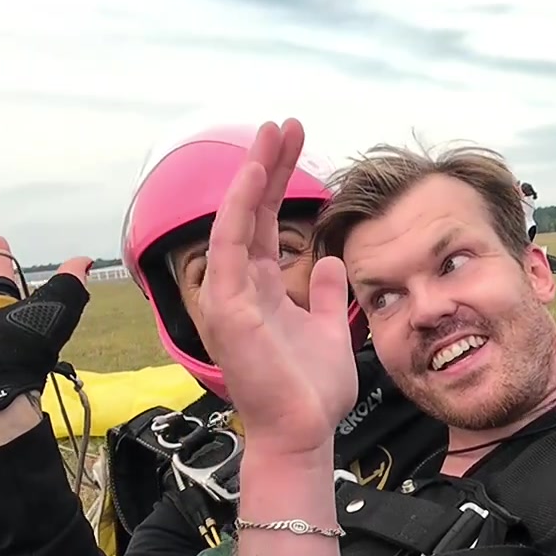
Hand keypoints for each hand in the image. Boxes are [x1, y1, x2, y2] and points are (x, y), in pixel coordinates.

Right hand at [199, 119, 356, 456]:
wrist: (304, 431)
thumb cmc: (311, 389)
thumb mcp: (325, 328)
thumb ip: (322, 294)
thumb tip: (326, 260)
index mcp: (261, 287)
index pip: (265, 221)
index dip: (277, 181)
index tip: (294, 142)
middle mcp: (240, 285)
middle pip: (249, 211)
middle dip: (266, 164)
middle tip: (283, 123)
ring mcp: (230, 295)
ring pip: (235, 219)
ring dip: (252, 174)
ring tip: (271, 134)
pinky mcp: (228, 309)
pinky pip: (230, 248)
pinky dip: (239, 210)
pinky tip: (254, 177)